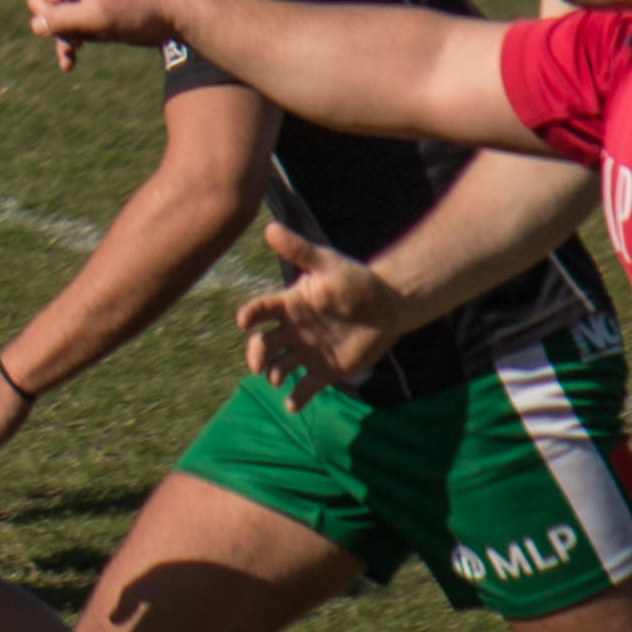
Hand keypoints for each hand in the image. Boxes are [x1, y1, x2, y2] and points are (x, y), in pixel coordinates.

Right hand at [0, 0, 179, 62]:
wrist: (171, 17)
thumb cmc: (138, 9)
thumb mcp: (98, 17)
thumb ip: (63, 19)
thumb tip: (36, 23)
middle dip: (47, 20)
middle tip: (74, 30)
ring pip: (51, 19)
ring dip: (57, 38)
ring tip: (71, 57)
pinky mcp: (91, 14)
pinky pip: (66, 29)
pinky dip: (67, 44)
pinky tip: (71, 65)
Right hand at [234, 220, 406, 405]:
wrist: (386, 307)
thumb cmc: (355, 281)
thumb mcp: (328, 263)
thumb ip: (299, 250)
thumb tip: (269, 227)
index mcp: (289, 305)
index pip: (260, 311)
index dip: (249, 316)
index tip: (244, 321)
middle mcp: (292, 330)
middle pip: (262, 344)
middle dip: (255, 354)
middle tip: (258, 364)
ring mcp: (306, 352)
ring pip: (279, 367)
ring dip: (274, 374)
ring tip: (277, 379)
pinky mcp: (324, 371)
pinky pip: (305, 388)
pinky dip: (296, 398)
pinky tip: (292, 405)